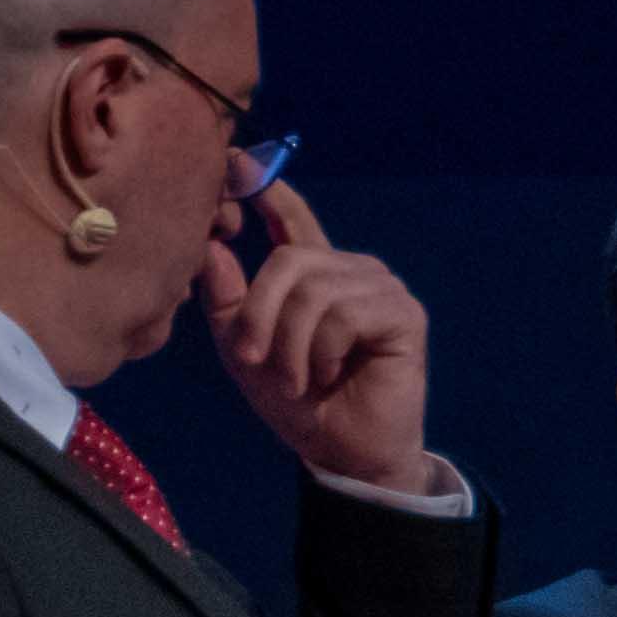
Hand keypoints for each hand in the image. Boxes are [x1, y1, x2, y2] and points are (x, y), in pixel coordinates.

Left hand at [204, 183, 439, 496]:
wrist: (344, 453)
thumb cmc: (299, 403)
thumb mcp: (244, 351)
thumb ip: (227, 301)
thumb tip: (212, 245)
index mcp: (317, 275)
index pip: (293, 219)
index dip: (267, 189)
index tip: (238, 163)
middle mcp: (352, 272)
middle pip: (291, 261)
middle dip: (262, 314)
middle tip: (254, 358)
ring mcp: (382, 290)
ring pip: (315, 289)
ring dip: (292, 343)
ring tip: (298, 378)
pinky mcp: (404, 315)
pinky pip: (344, 313)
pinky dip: (323, 350)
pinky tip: (330, 373)